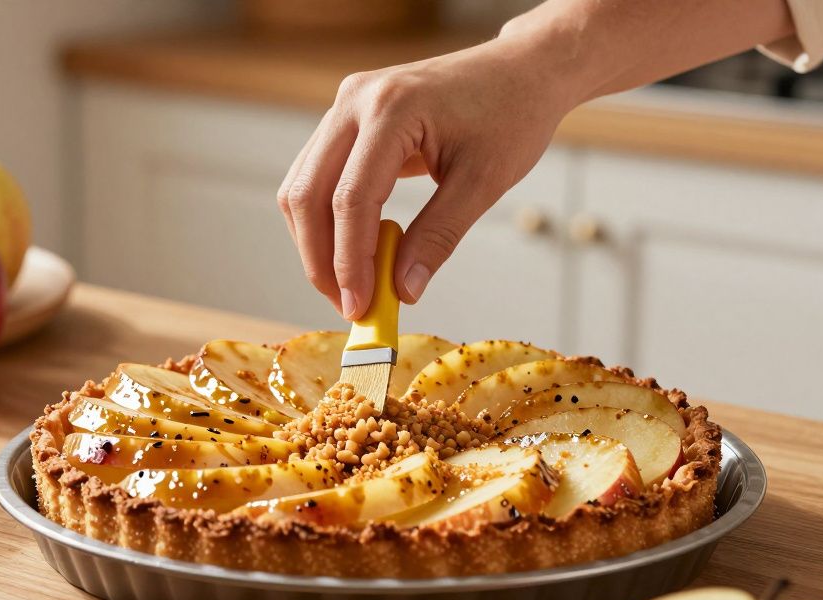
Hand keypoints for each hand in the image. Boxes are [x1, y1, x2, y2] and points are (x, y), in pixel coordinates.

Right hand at [277, 35, 575, 319]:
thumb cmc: (512, 114)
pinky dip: (327, 220)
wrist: (521, 71)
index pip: (351, 198)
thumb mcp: (483, 182)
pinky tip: (356, 249)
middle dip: (321, 259)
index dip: (349, 260)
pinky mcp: (346, 119)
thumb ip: (439, 236)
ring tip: (351, 284)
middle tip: (349, 305)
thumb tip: (403, 290)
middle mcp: (355, 101)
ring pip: (302, 187)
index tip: (360, 306)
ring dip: (317, 243)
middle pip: (308, 194)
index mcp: (392, 108)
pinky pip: (316, 177)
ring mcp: (345, 106)